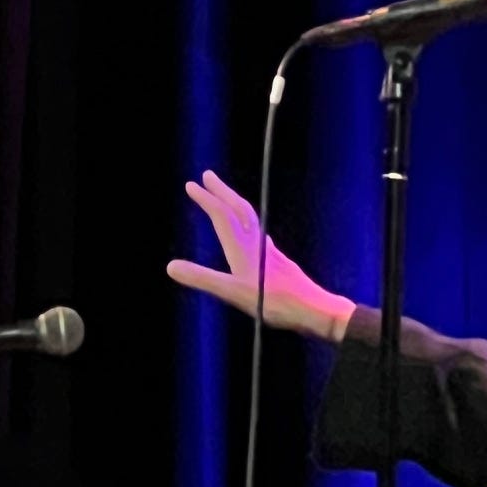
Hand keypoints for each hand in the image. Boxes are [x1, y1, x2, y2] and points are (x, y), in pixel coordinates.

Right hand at [167, 171, 355, 341]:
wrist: (316, 311)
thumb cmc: (277, 303)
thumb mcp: (234, 293)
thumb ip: (203, 278)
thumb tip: (170, 266)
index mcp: (244, 249)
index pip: (222, 215)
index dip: (206, 199)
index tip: (191, 185)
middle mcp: (258, 245)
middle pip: (239, 209)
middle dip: (222, 191)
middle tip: (208, 175)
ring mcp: (270, 253)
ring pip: (251, 220)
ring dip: (235, 205)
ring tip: (227, 199)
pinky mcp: (280, 263)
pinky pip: (261, 237)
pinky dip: (251, 227)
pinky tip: (256, 235)